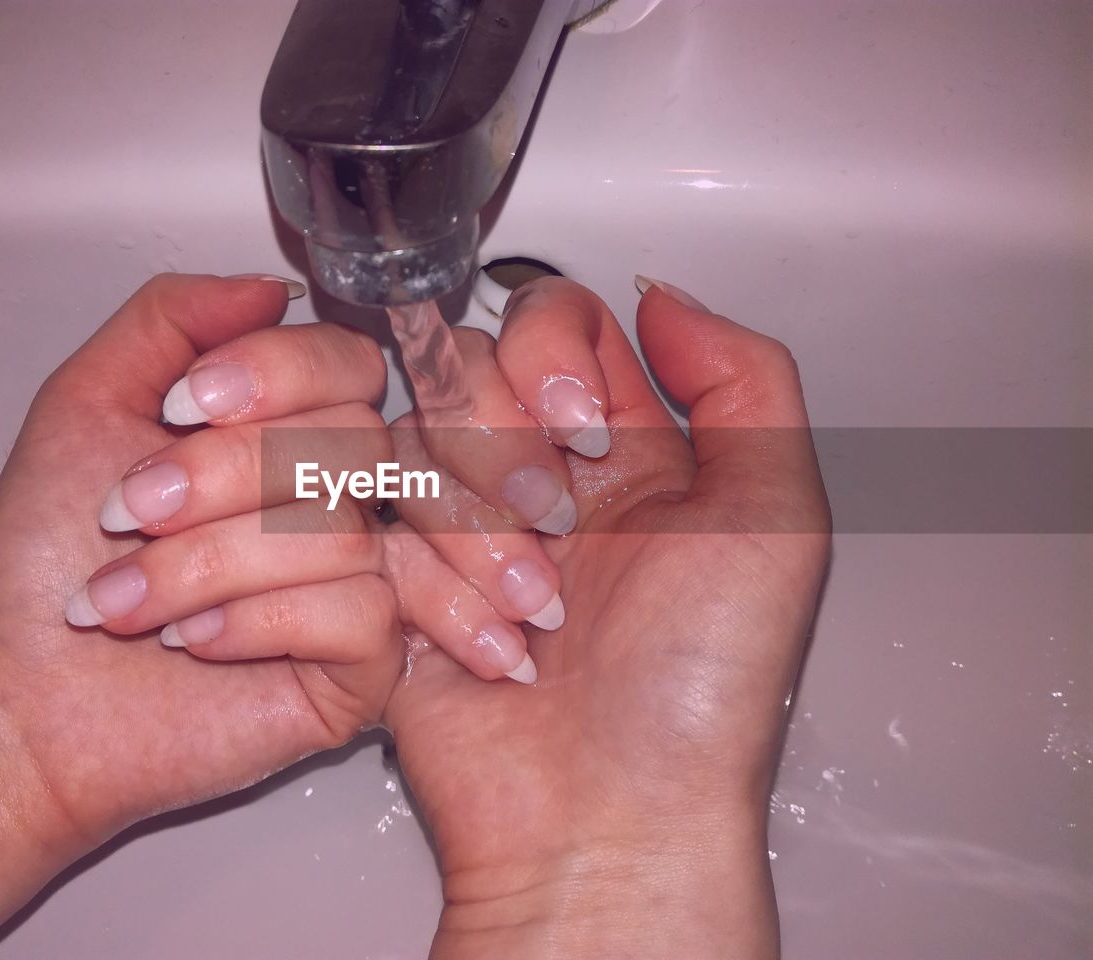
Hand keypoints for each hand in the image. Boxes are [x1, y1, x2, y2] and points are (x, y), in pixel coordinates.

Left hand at [0, 274, 402, 936]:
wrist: (20, 685)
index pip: (347, 362)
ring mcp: (357, 581)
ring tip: (127, 601)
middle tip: (128, 514)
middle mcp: (333, 498)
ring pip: (337, 532)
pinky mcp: (363, 666)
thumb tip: (271, 288)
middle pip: (348, 440)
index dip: (274, 375)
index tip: (181, 408)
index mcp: (284, 430)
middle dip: (217, 477)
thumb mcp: (89, 401)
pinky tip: (195, 644)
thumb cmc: (48, 554)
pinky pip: (358, 614)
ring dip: (205, 565)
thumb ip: (172, 319)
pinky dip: (255, 625)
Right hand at [383, 277, 830, 958]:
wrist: (612, 819)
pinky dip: (441, 599)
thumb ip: (744, 381)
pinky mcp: (400, 588)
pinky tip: (499, 657)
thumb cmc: (699, 689)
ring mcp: (466, 531)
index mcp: (630, 450)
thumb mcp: (775, 517)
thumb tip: (662, 296)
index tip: (583, 424)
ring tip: (539, 616)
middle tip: (561, 523)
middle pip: (469, 371)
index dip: (552, 353)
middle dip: (508, 448)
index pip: (557, 322)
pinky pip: (374, 535)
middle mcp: (542, 477)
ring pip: (414, 447)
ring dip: (480, 536)